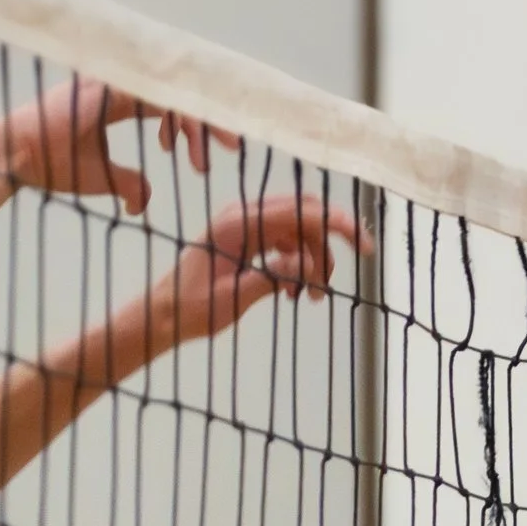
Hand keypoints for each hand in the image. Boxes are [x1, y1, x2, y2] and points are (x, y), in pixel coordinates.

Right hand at [0, 81, 236, 215]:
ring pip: (172, 96)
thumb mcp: (104, 177)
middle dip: (210, 123)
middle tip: (233, 149)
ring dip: (196, 128)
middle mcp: (120, 88)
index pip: (169, 107)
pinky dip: (176, 117)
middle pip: (178, 98)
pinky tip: (184, 141)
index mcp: (118, 102)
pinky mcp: (110, 89)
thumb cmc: (54, 165)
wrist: (18, 158)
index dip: (194, 129)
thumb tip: (144, 204)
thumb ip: (130, 183)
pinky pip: (155, 95)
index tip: (210, 157)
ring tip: (205, 161)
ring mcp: (114, 84)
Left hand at [138, 189, 358, 355]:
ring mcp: (246, 226)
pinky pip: (287, 242)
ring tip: (310, 297)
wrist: (164, 314)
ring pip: (299, 231)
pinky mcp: (248, 239)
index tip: (362, 246)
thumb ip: (272, 276)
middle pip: (304, 215)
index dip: (336, 225)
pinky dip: (299, 264)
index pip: (299, 212)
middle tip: (333, 281)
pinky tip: (293, 292)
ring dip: (313, 261)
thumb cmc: (192, 309)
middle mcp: (244, 217)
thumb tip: (308, 265)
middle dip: (326, 246)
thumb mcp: (233, 297)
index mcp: (238, 225)